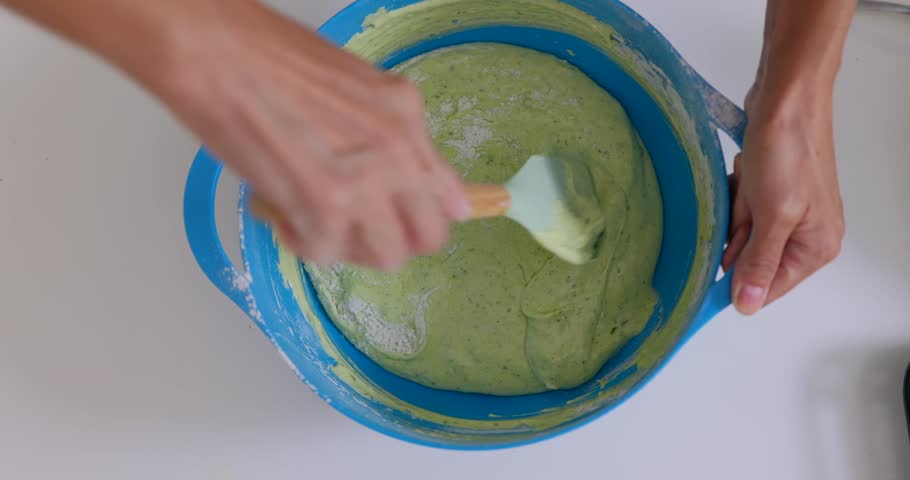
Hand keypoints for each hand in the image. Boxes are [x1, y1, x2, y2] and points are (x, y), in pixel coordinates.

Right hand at [150, 3, 468, 269]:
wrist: (215, 52)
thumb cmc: (264, 56)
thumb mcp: (350, 88)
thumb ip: (380, 133)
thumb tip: (390, 176)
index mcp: (406, 116)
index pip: (448, 195)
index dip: (422, 217)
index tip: (401, 222)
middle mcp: (399, 151)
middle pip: (428, 237)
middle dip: (393, 240)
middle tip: (356, 229)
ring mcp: (367, 181)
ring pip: (386, 256)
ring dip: (351, 248)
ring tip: (316, 221)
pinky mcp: (325, 206)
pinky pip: (328, 254)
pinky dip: (304, 243)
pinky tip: (284, 215)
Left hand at [722, 85, 844, 314]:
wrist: (785, 100)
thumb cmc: (786, 154)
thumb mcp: (772, 216)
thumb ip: (759, 262)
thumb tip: (747, 305)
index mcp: (816, 247)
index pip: (769, 288)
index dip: (738, 282)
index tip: (710, 273)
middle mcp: (806, 234)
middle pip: (750, 257)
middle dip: (737, 232)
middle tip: (745, 205)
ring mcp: (787, 212)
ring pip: (740, 231)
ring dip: (735, 210)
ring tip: (749, 182)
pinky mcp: (769, 191)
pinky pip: (739, 207)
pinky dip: (735, 193)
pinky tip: (744, 172)